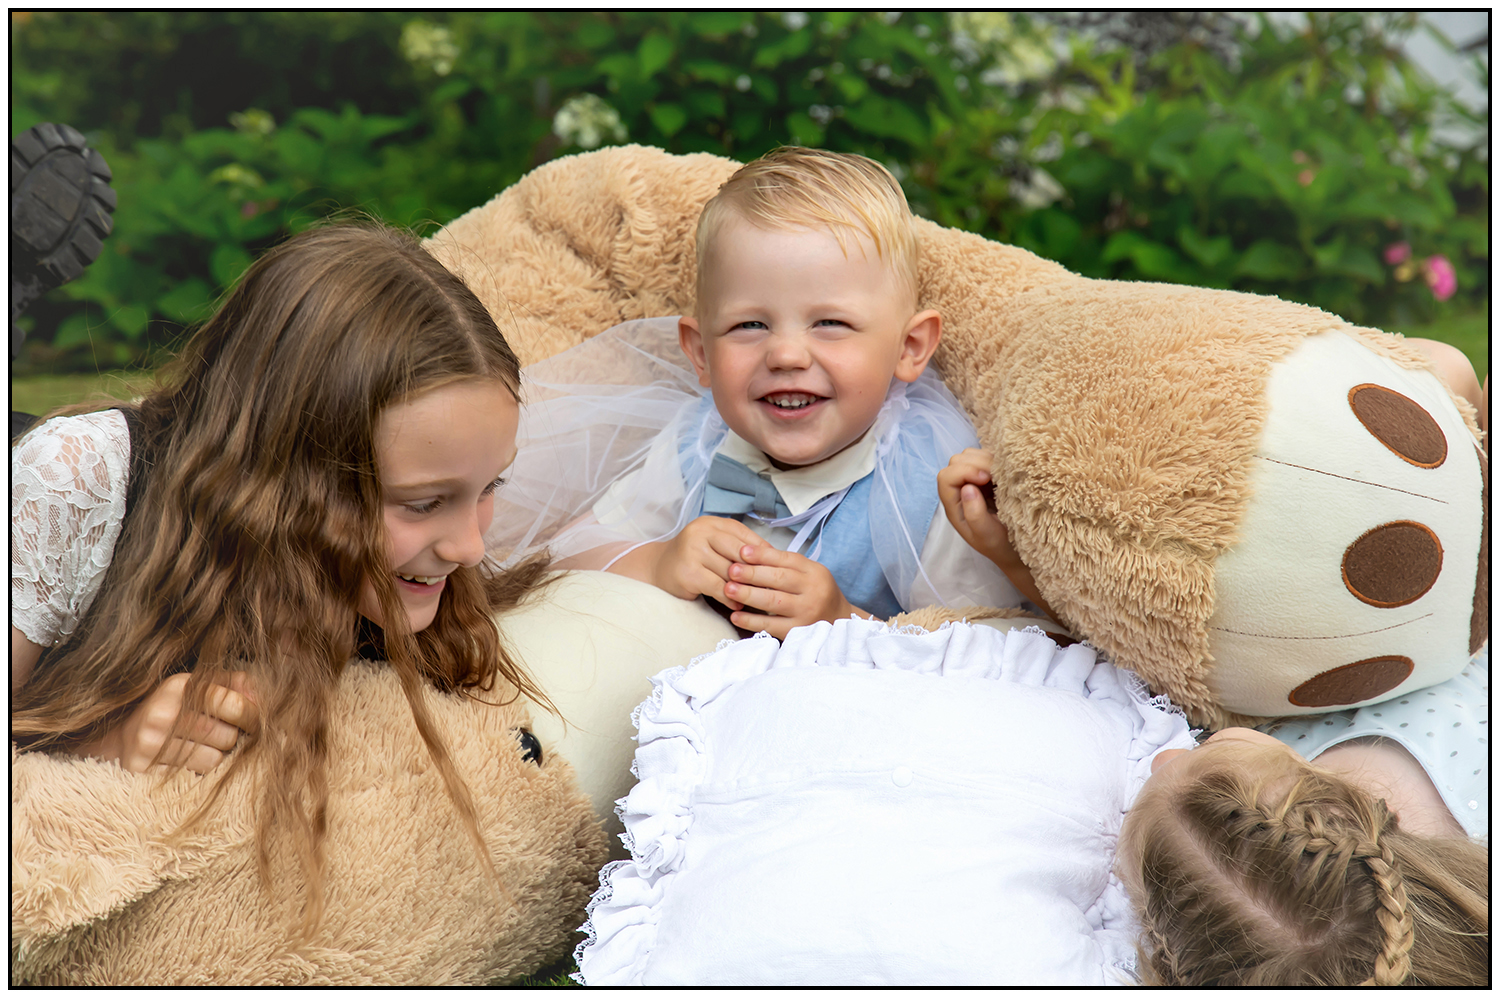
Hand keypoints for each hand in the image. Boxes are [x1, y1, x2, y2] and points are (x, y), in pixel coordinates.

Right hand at [82, 672, 259, 774]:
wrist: (122, 740)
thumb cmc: (175, 712)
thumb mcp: (200, 688)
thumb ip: (236, 685)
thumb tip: (262, 698)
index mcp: (179, 686)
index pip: (233, 703)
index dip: (253, 715)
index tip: (256, 722)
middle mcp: (161, 713)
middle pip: (228, 736)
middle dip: (233, 739)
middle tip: (224, 737)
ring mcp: (149, 744)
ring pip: (214, 760)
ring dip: (215, 758)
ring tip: (198, 749)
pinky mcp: (143, 771)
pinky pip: (194, 778)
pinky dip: (198, 773)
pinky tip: (185, 763)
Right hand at [639, 515, 766, 604]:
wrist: (658, 569)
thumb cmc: (694, 558)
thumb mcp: (714, 544)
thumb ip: (738, 546)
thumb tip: (773, 557)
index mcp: (712, 523)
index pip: (745, 536)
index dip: (762, 553)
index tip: (776, 568)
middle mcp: (700, 532)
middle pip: (740, 553)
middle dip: (756, 571)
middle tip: (771, 586)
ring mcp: (692, 551)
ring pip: (730, 572)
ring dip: (744, 588)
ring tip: (756, 598)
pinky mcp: (688, 573)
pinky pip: (718, 587)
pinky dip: (729, 598)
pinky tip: (737, 604)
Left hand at [723, 544, 868, 639]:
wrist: (839, 622)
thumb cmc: (817, 593)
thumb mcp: (809, 573)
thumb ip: (784, 564)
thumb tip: (749, 552)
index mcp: (814, 572)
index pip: (786, 560)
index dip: (763, 555)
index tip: (742, 551)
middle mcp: (813, 591)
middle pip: (779, 579)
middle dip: (752, 573)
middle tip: (731, 570)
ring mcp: (806, 613)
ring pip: (773, 602)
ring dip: (749, 595)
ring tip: (729, 589)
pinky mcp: (798, 632)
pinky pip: (771, 625)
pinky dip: (751, 621)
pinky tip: (736, 616)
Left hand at [938, 448, 1018, 568]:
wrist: (1015, 549)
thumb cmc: (999, 545)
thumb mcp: (987, 535)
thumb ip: (974, 514)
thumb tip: (967, 488)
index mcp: (954, 506)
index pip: (946, 477)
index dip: (964, 471)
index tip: (986, 478)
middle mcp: (959, 491)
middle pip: (957, 461)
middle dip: (977, 463)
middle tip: (998, 475)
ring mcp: (973, 482)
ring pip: (970, 455)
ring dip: (986, 459)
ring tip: (1003, 474)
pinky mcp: (988, 478)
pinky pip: (986, 457)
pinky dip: (995, 459)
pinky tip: (1006, 472)